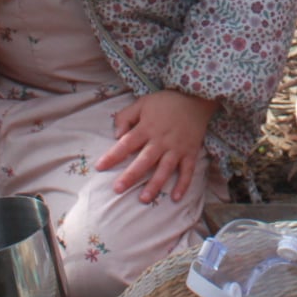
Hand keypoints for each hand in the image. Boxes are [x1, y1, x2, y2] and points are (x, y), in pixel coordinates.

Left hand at [97, 90, 217, 202]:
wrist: (196, 98)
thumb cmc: (166, 102)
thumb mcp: (142, 103)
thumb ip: (126, 117)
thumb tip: (116, 135)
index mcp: (147, 128)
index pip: (126, 144)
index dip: (112, 156)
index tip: (99, 167)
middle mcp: (161, 140)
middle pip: (144, 160)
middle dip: (131, 175)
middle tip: (118, 189)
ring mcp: (177, 148)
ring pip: (165, 169)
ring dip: (155, 184)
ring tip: (144, 199)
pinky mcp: (190, 152)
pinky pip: (188, 170)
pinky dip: (183, 184)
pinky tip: (176, 198)